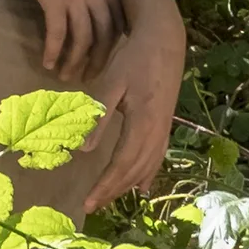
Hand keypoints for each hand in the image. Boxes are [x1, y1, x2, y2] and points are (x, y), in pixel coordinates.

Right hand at [0, 0, 118, 81]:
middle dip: (96, 62)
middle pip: (104, 37)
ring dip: (73, 62)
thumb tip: (92, 13)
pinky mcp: (53, 0)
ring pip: (82, 40)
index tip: (102, 61)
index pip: (118, 26)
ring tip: (63, 75)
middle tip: (86, 78)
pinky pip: (57, 34)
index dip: (111, 48)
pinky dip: (53, 51)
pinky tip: (46, 62)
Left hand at [77, 21, 186, 210]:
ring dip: (127, 186)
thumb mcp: (111, 84)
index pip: (121, 164)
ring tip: (109, 200)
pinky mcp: (166, 125)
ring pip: (146, 167)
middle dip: (113, 191)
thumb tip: (82, 150)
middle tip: (92, 207)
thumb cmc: (134, 59)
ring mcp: (164, 130)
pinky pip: (157, 158)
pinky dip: (148, 175)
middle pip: (133, 171)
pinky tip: (142, 188)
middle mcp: (156, 132)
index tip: (88, 202)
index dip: (105, 186)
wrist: (164, 42)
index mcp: (142, 123)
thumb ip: (100, 116)